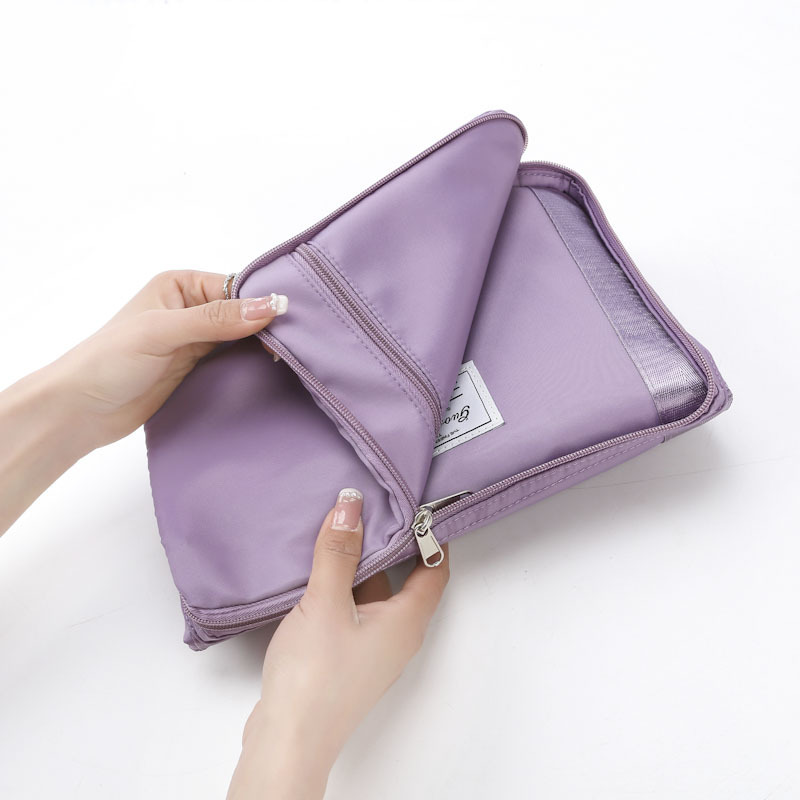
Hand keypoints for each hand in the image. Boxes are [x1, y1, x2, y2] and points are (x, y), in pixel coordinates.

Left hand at [0, 271, 286, 532]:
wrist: (81, 411)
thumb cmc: (109, 361)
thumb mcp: (163, 331)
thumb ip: (216, 319)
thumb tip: (271, 306)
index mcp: (180, 286)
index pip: (236, 287)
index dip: (264, 301)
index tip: (296, 320)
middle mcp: (191, 309)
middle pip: (244, 313)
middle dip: (268, 326)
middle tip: (302, 343)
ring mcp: (195, 341)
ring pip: (243, 339)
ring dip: (262, 348)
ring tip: (295, 359)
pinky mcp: (197, 370)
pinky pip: (234, 362)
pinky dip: (251, 367)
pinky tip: (272, 372)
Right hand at [227, 488, 449, 799]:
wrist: (287, 740)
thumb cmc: (314, 677)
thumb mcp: (326, 603)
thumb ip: (338, 552)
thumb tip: (352, 504)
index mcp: (406, 620)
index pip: (435, 567)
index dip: (431, 534)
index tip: (419, 503)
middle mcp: (396, 634)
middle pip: (404, 577)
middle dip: (391, 542)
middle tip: (375, 504)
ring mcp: (371, 648)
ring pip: (375, 593)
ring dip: (362, 563)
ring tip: (343, 527)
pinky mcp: (346, 657)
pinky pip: (354, 609)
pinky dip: (344, 586)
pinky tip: (320, 570)